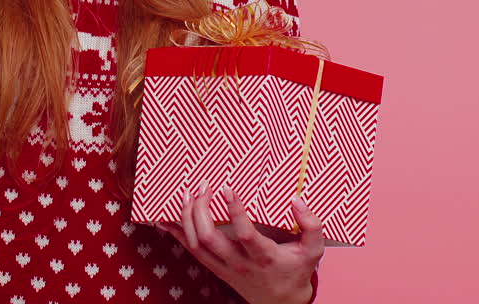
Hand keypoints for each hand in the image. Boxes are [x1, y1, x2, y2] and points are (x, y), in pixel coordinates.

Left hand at [156, 183, 323, 303]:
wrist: (281, 301)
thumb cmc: (296, 269)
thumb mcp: (313, 251)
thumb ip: (311, 225)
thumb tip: (297, 200)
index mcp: (264, 257)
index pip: (245, 235)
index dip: (235, 212)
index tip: (227, 187)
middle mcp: (240, 264)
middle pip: (210, 239)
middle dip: (200, 210)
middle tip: (202, 185)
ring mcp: (224, 267)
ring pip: (196, 245)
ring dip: (186, 218)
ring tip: (186, 193)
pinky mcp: (215, 268)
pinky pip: (191, 251)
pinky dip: (177, 233)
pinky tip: (165, 218)